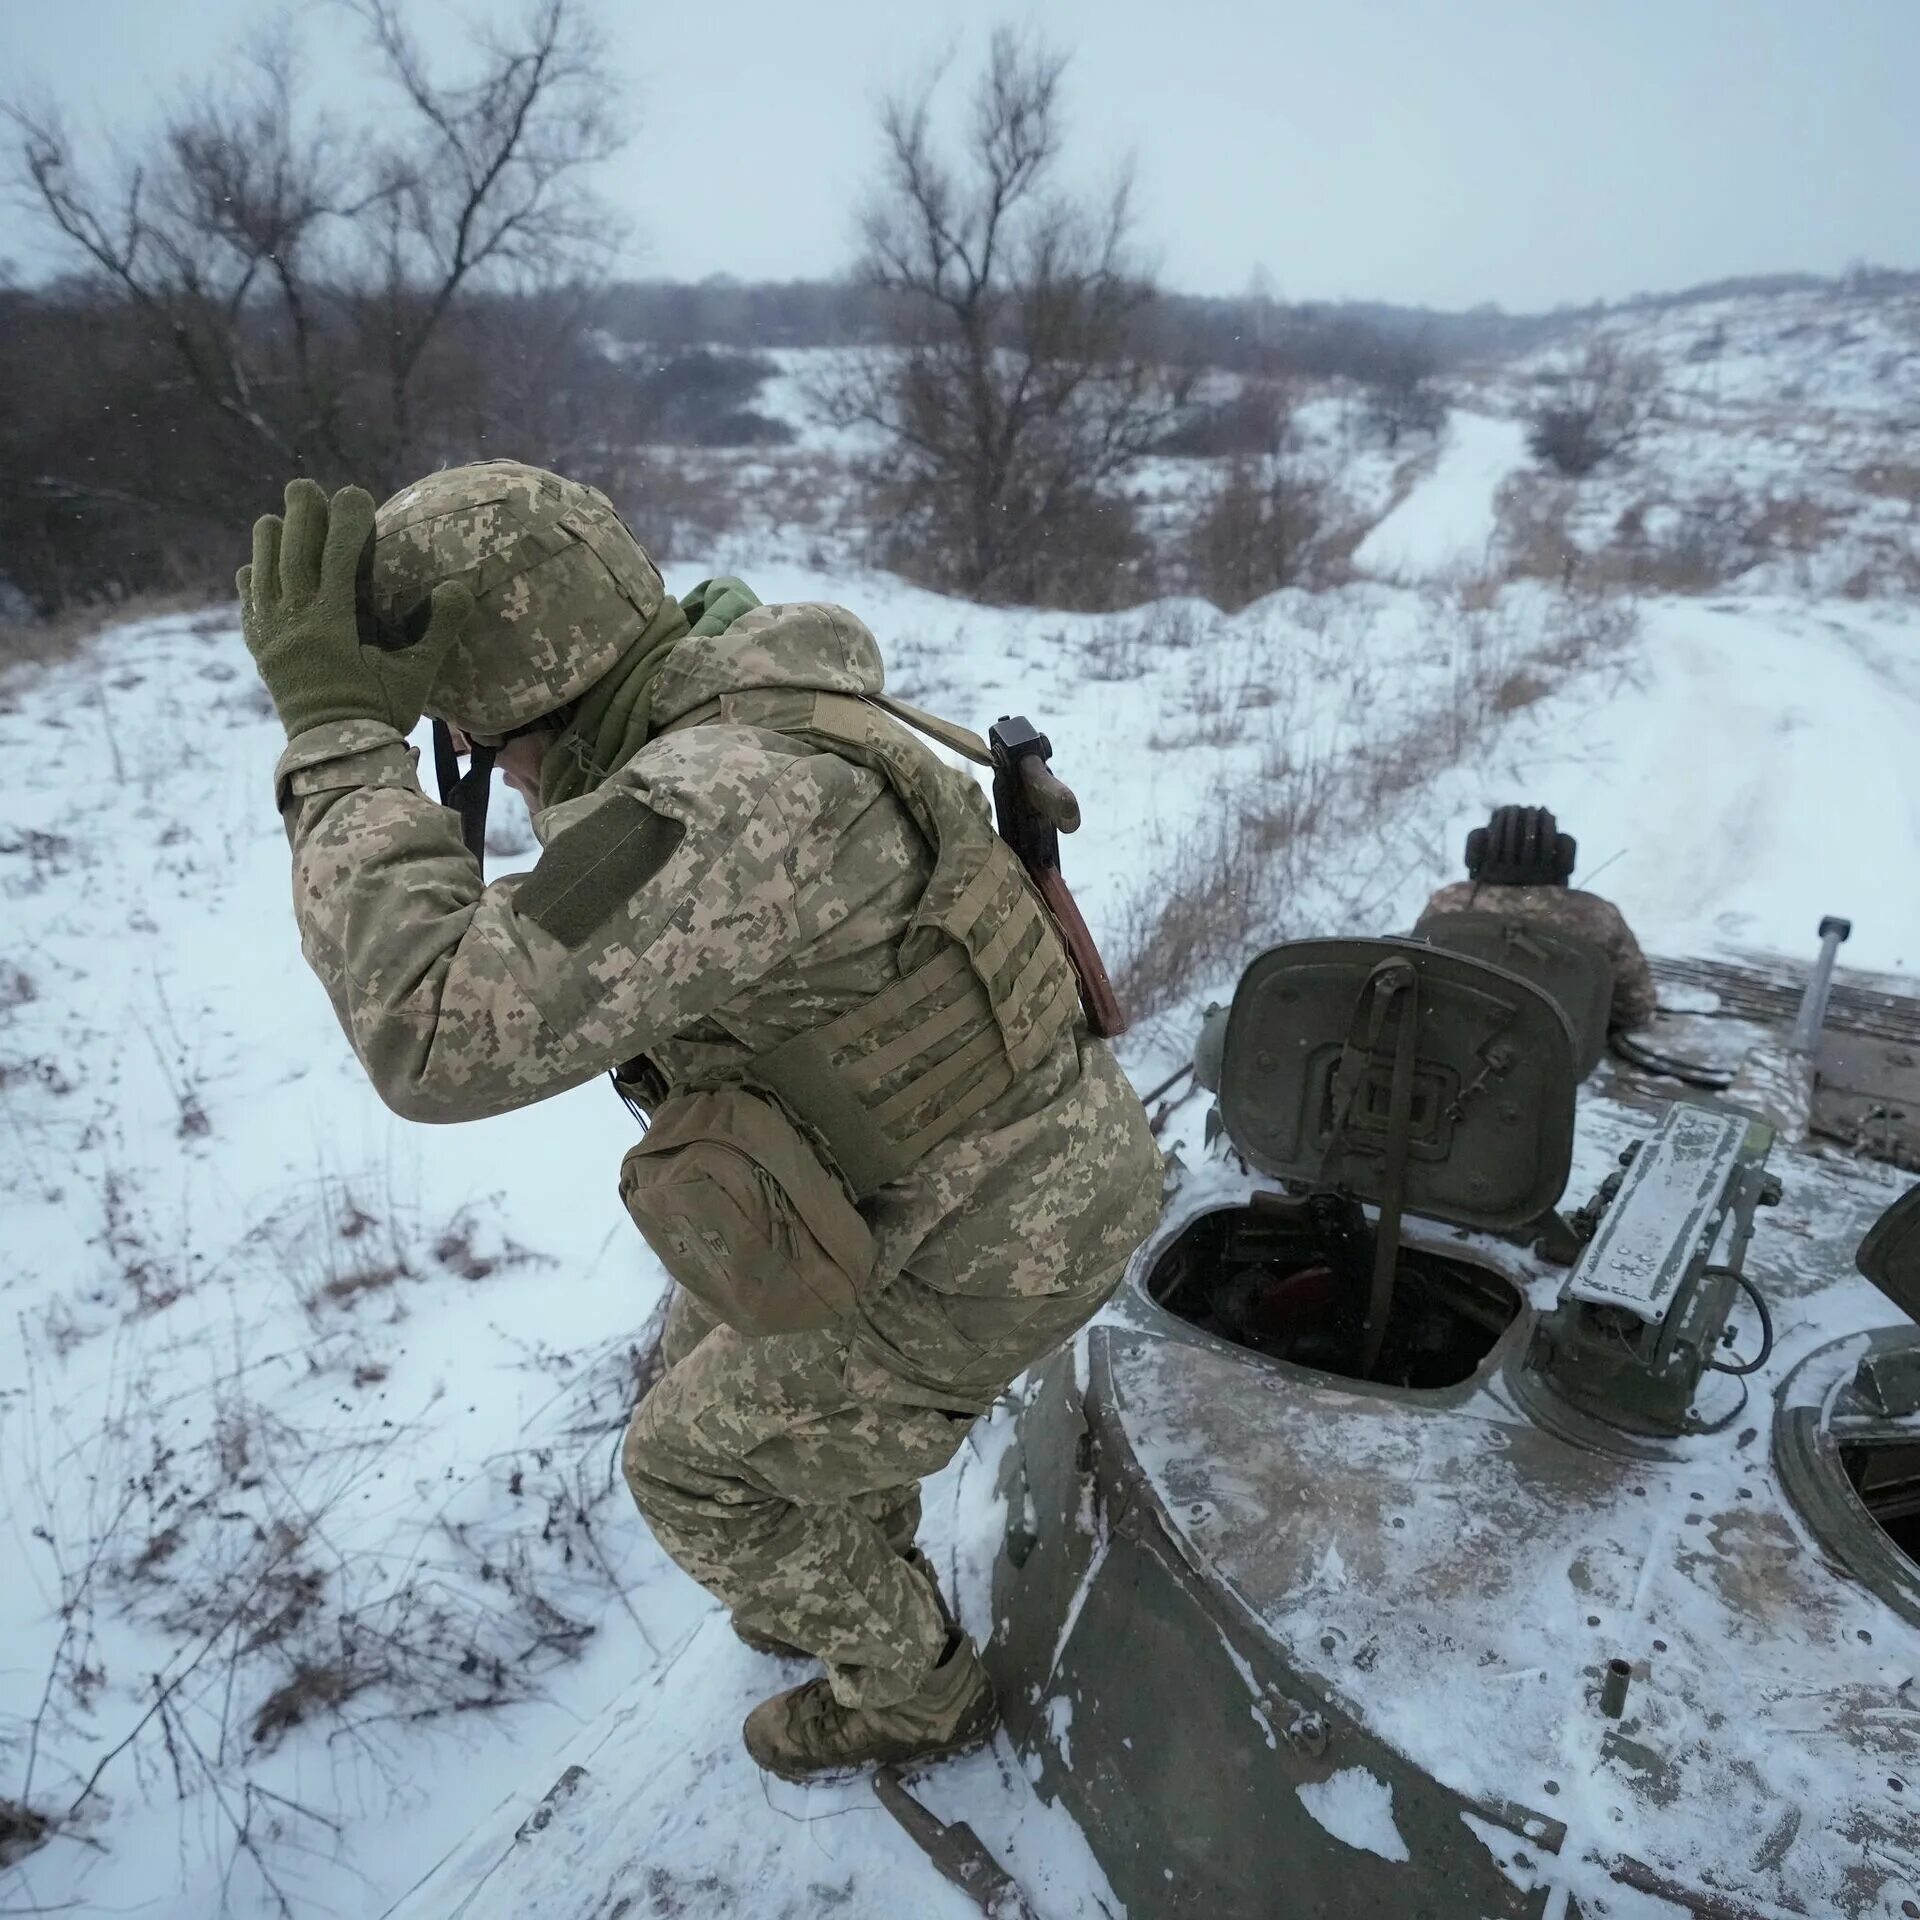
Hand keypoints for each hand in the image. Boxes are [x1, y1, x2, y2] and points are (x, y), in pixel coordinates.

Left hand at [237, 479, 472, 740]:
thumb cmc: (381, 715)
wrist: (336, 758)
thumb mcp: (416, 675)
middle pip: (293, 556)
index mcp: (332, 625)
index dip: (347, 523)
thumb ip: (437, 629)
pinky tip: (254, 568)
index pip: (337, 558)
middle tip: (306, 486)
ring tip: (276, 517)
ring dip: (270, 542)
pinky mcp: (262, 654)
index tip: (356, 495)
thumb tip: (458, 587)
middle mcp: (294, 624)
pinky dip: (252, 583)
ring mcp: (273, 638)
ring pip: (263, 575)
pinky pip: (249, 608)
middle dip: (301, 517)